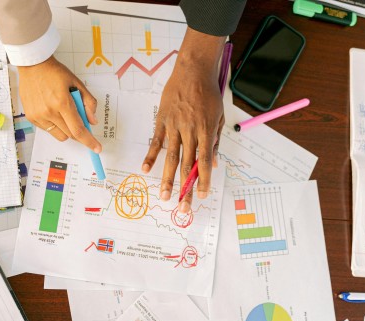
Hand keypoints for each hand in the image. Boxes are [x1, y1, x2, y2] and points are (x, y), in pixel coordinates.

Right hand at [18, 56, 101, 152]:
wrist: (32, 65)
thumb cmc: (54, 72)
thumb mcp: (77, 83)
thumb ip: (88, 102)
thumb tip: (92, 121)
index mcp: (62, 102)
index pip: (78, 130)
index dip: (89, 141)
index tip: (97, 148)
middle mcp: (49, 112)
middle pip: (70, 134)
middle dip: (79, 132)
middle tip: (80, 121)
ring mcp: (38, 116)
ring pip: (59, 135)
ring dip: (67, 129)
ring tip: (63, 112)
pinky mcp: (31, 117)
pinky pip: (48, 130)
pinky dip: (55, 125)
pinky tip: (53, 110)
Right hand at [142, 28, 224, 212]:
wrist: (193, 71)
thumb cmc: (208, 94)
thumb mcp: (218, 117)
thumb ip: (214, 141)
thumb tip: (213, 163)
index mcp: (205, 131)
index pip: (204, 161)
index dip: (202, 180)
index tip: (201, 196)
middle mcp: (189, 131)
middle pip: (187, 165)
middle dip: (185, 187)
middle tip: (183, 206)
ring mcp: (174, 126)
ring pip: (171, 157)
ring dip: (167, 178)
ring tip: (164, 195)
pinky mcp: (162, 120)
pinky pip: (155, 141)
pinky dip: (151, 156)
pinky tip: (145, 169)